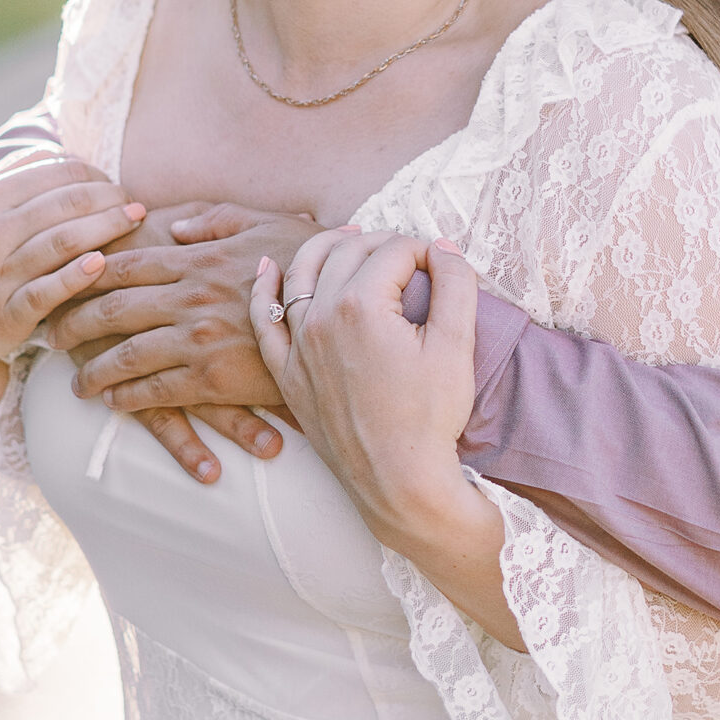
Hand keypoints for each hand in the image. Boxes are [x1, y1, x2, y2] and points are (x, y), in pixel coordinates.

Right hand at [0, 159, 145, 379]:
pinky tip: (103, 263)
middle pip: (67, 202)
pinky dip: (79, 274)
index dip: (93, 174)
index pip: (54, 172)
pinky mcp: (4, 315)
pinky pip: (50, 290)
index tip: (113, 184)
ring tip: (135, 221)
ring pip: (64, 240)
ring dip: (108, 227)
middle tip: (134, 203)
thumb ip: (10, 178)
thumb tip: (62, 149)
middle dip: (110, 197)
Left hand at [48, 202, 320, 483]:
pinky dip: (126, 396)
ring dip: (92, 369)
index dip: (85, 274)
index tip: (62, 283)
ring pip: (124, 355)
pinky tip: (112, 402)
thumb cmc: (312, 263)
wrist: (349, 314)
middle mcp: (190, 296)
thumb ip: (216, 219)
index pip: (124, 263)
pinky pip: (155, 390)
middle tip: (50, 337)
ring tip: (76, 380)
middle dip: (73, 323)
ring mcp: (199, 339)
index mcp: (198, 256)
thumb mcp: (266, 223)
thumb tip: (175, 224)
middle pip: (111, 309)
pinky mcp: (214, 379)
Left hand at [252, 230, 517, 647]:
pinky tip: (267, 268)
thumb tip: (442, 246)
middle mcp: (319, 318)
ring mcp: (297, 346)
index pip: (394, 250)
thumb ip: (456, 285)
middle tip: (409, 253)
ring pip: (300, 274)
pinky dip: (263, 289)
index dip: (425, 250)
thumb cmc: (431, 418)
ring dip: (324, 247)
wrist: (399, 482)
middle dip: (381, 243)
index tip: (444, 265)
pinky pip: (264, 321)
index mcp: (361, 306)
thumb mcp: (456, 347)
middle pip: (348, 253)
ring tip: (347, 237)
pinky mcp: (287, 374)